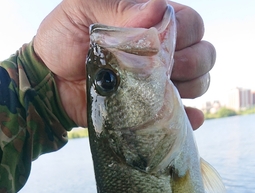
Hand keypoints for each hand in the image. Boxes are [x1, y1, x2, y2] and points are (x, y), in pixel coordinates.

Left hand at [34, 0, 215, 129]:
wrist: (49, 84)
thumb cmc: (63, 41)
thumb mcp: (82, 10)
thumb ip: (118, 6)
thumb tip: (158, 9)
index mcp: (151, 25)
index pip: (191, 24)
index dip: (187, 32)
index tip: (163, 42)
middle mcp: (162, 53)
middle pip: (204, 54)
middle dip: (194, 61)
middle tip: (165, 69)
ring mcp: (159, 85)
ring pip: (200, 83)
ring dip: (192, 87)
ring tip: (164, 91)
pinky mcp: (152, 113)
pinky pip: (184, 118)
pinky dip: (189, 119)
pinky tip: (180, 118)